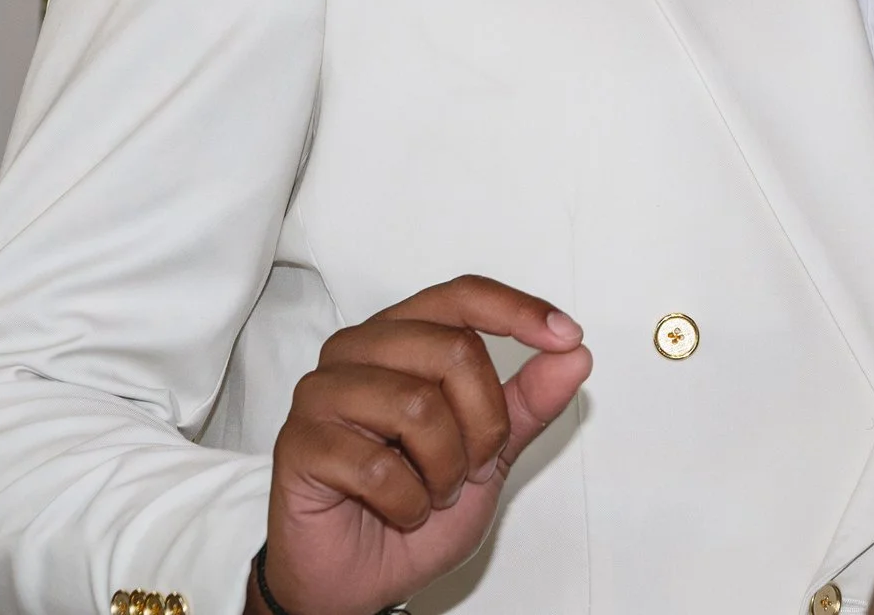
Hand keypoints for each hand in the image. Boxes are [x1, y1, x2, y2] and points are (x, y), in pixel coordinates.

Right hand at [254, 276, 592, 614]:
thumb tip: (575, 354)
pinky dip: (408, 503)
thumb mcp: (491, 453)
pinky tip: (398, 510)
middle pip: (454, 351)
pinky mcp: (298, 443)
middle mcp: (358, 350)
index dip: (518, 311)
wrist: (360, 576)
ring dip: (445, 469)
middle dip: (484, 425)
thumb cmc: (416, 504)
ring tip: (431, 490)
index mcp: (403, 335)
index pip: (463, 297)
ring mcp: (321, 392)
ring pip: (418, 406)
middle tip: (470, 469)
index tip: (566, 337)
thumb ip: (529, 401)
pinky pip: (378, 467)